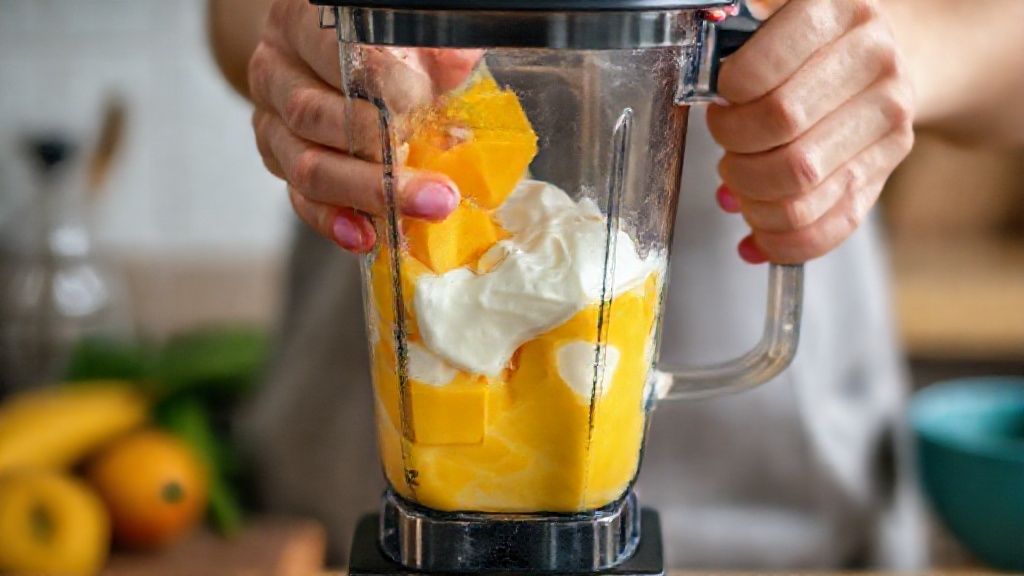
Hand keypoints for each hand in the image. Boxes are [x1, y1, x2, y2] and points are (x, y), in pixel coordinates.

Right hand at [248, 0, 478, 251]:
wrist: (323, 54)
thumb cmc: (379, 40)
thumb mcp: (408, 32)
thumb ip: (433, 49)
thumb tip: (461, 76)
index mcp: (302, 21)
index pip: (337, 53)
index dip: (383, 84)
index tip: (426, 109)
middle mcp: (276, 69)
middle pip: (317, 117)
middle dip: (381, 157)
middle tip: (437, 188)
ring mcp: (271, 120)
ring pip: (307, 166)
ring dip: (368, 195)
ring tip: (420, 210)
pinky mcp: (277, 162)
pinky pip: (302, 199)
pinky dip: (336, 221)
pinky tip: (367, 237)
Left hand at [707, 0, 914, 263]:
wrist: (894, 53)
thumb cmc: (815, 40)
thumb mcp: (780, 14)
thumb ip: (739, 35)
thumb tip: (697, 81)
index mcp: (838, 14)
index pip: (759, 77)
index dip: (726, 100)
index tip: (720, 101)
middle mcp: (874, 64)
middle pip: (779, 132)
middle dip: (733, 150)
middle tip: (726, 146)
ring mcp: (888, 122)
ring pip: (800, 188)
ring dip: (751, 199)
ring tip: (738, 184)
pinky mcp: (886, 169)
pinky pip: (829, 225)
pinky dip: (781, 242)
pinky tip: (756, 236)